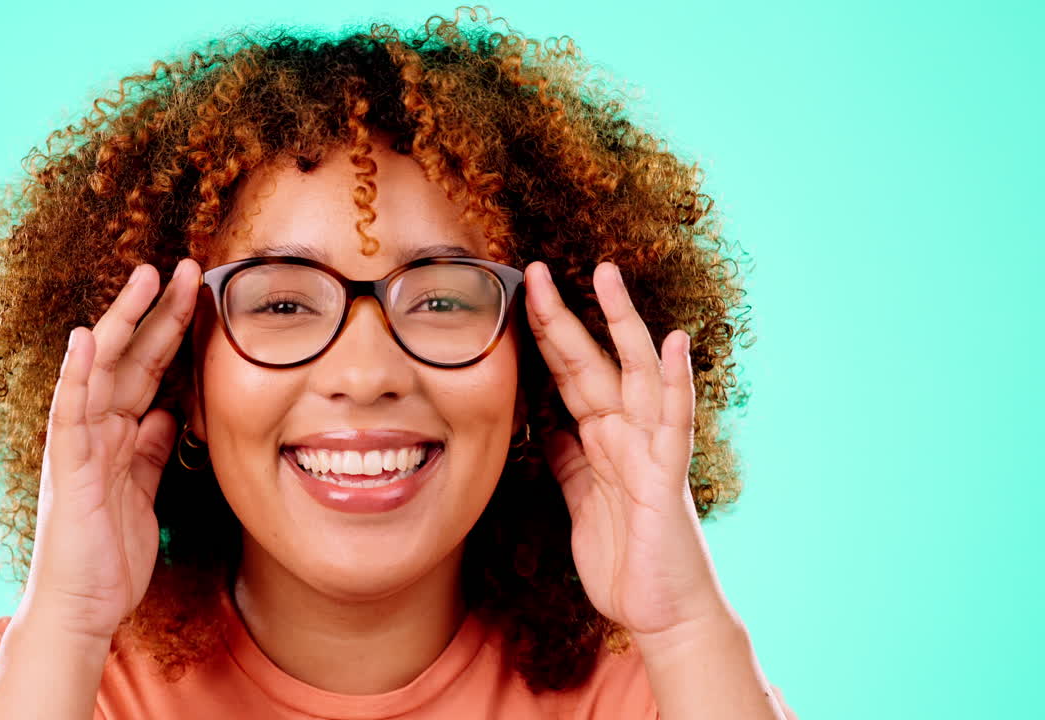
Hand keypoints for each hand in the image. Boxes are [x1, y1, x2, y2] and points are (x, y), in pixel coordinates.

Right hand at [21, 259, 201, 641]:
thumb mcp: (143, 493)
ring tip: (142, 277)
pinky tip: (87, 338)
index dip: (171, 329)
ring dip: (122, 322)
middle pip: (130, 357)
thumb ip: (151, 452)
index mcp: (118, 435)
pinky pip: (71, 412)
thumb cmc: (109, 555)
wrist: (82, 609)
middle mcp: (96, 430)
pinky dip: (78, 374)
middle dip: (156, 311)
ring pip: (102, 370)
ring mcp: (79, 444)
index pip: (150, 369)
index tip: (197, 291)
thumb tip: (167, 415)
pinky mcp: (68, 466)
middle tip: (182, 265)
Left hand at [525, 260, 731, 639]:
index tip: (517, 297)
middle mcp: (627, 433)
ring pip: (635, 374)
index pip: (566, 376)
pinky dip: (675, 382)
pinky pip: (673, 422)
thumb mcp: (580, 501)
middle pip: (592, 362)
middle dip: (564, 315)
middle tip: (536, 268)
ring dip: (622, 324)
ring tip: (606, 276)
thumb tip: (545, 428)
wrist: (661, 613)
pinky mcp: (667, 476)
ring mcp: (650, 449)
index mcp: (600, 439)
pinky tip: (673, 344)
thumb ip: (567, 461)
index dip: (543, 336)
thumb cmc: (625, 558)